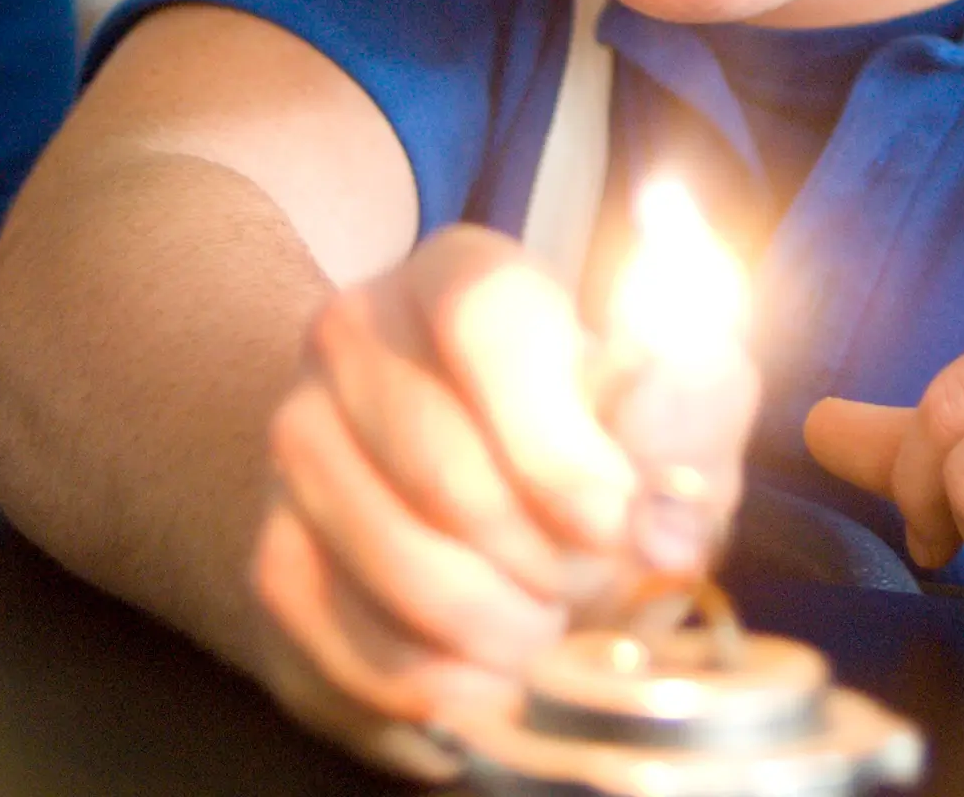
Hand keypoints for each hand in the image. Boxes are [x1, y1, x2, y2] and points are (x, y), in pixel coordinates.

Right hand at [248, 223, 754, 772]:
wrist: (484, 507)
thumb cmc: (599, 446)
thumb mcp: (677, 408)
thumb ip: (694, 404)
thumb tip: (654, 441)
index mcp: (459, 273)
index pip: (487, 326)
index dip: (561, 445)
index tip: (619, 528)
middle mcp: (351, 336)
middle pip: (449, 474)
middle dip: (553, 563)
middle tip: (595, 586)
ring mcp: (295, 445)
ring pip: (401, 571)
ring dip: (505, 635)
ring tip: (550, 628)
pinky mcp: (269, 558)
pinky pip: (353, 653)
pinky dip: (444, 690)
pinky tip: (491, 674)